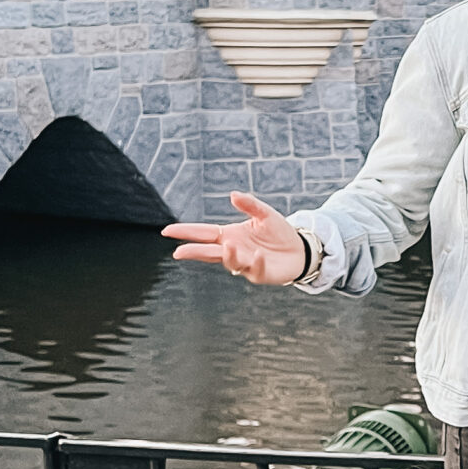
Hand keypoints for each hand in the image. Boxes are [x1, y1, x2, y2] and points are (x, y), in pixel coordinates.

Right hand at [163, 192, 305, 285]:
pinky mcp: (259, 274)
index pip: (204, 233)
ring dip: (228, 255)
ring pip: (230, 262)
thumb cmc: (279, 232)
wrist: (300, 250)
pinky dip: (254, 263)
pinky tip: (257, 255)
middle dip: (194, 252)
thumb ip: (250, 205)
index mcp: (230, 235)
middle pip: (209, 252)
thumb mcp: (265, 214)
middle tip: (178, 252)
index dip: (186, 232)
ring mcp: (245, 264)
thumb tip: (232, 195)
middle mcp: (234, 250)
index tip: (167, 230)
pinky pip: (254, 269)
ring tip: (228, 246)